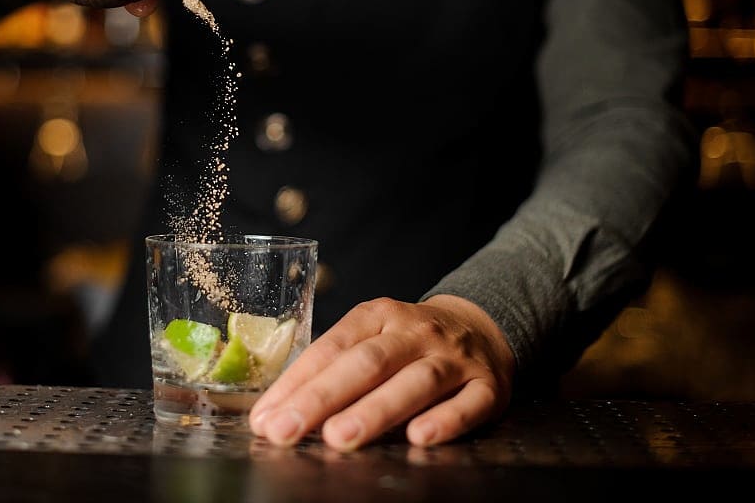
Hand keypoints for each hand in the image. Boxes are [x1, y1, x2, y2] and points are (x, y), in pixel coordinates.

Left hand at [248, 295, 515, 450]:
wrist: (482, 326)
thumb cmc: (410, 343)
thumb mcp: (373, 337)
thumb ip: (335, 368)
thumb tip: (279, 412)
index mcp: (378, 316)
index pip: (331, 347)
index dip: (296, 382)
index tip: (265, 417)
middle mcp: (415, 332)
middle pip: (366, 363)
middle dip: (322, 398)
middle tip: (287, 430)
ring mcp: (453, 358)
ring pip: (414, 382)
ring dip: (375, 410)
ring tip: (339, 437)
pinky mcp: (488, 386)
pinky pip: (469, 403)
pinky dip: (446, 421)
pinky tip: (419, 438)